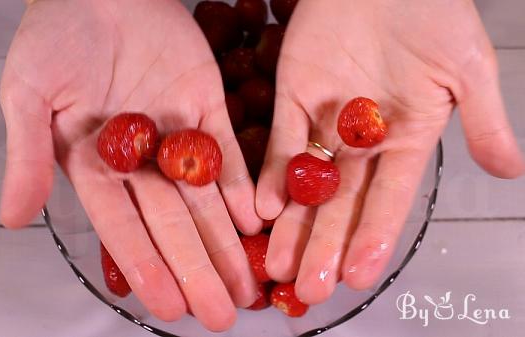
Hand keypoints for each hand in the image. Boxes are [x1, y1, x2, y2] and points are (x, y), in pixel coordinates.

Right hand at [0, 0, 262, 329]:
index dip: (148, 268)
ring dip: (226, 244)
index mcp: (95, 167)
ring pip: (205, 201)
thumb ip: (25, 156)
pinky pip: (228, 154)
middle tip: (222, 314)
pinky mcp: (207, 106)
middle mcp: (140, 162)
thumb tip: (11, 219)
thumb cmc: (55, 37)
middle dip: (198, 271)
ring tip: (247, 286)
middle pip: (173, 226)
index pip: (124, 230)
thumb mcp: (27, 96)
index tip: (171, 307)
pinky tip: (254, 222)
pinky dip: (241, 187)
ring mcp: (176, 137)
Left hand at [258, 0, 524, 303]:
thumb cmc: (433, 14)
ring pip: (309, 183)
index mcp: (407, 140)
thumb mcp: (469, 69)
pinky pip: (283, 140)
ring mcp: (327, 121)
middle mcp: (364, 141)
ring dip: (294, 224)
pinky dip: (275, 173)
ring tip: (279, 265)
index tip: (358, 276)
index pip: (390, 200)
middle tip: (308, 288)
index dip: (374, 237)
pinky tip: (267, 208)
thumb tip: (511, 171)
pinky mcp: (294, 96)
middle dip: (325, 246)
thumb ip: (485, 121)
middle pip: (343, 203)